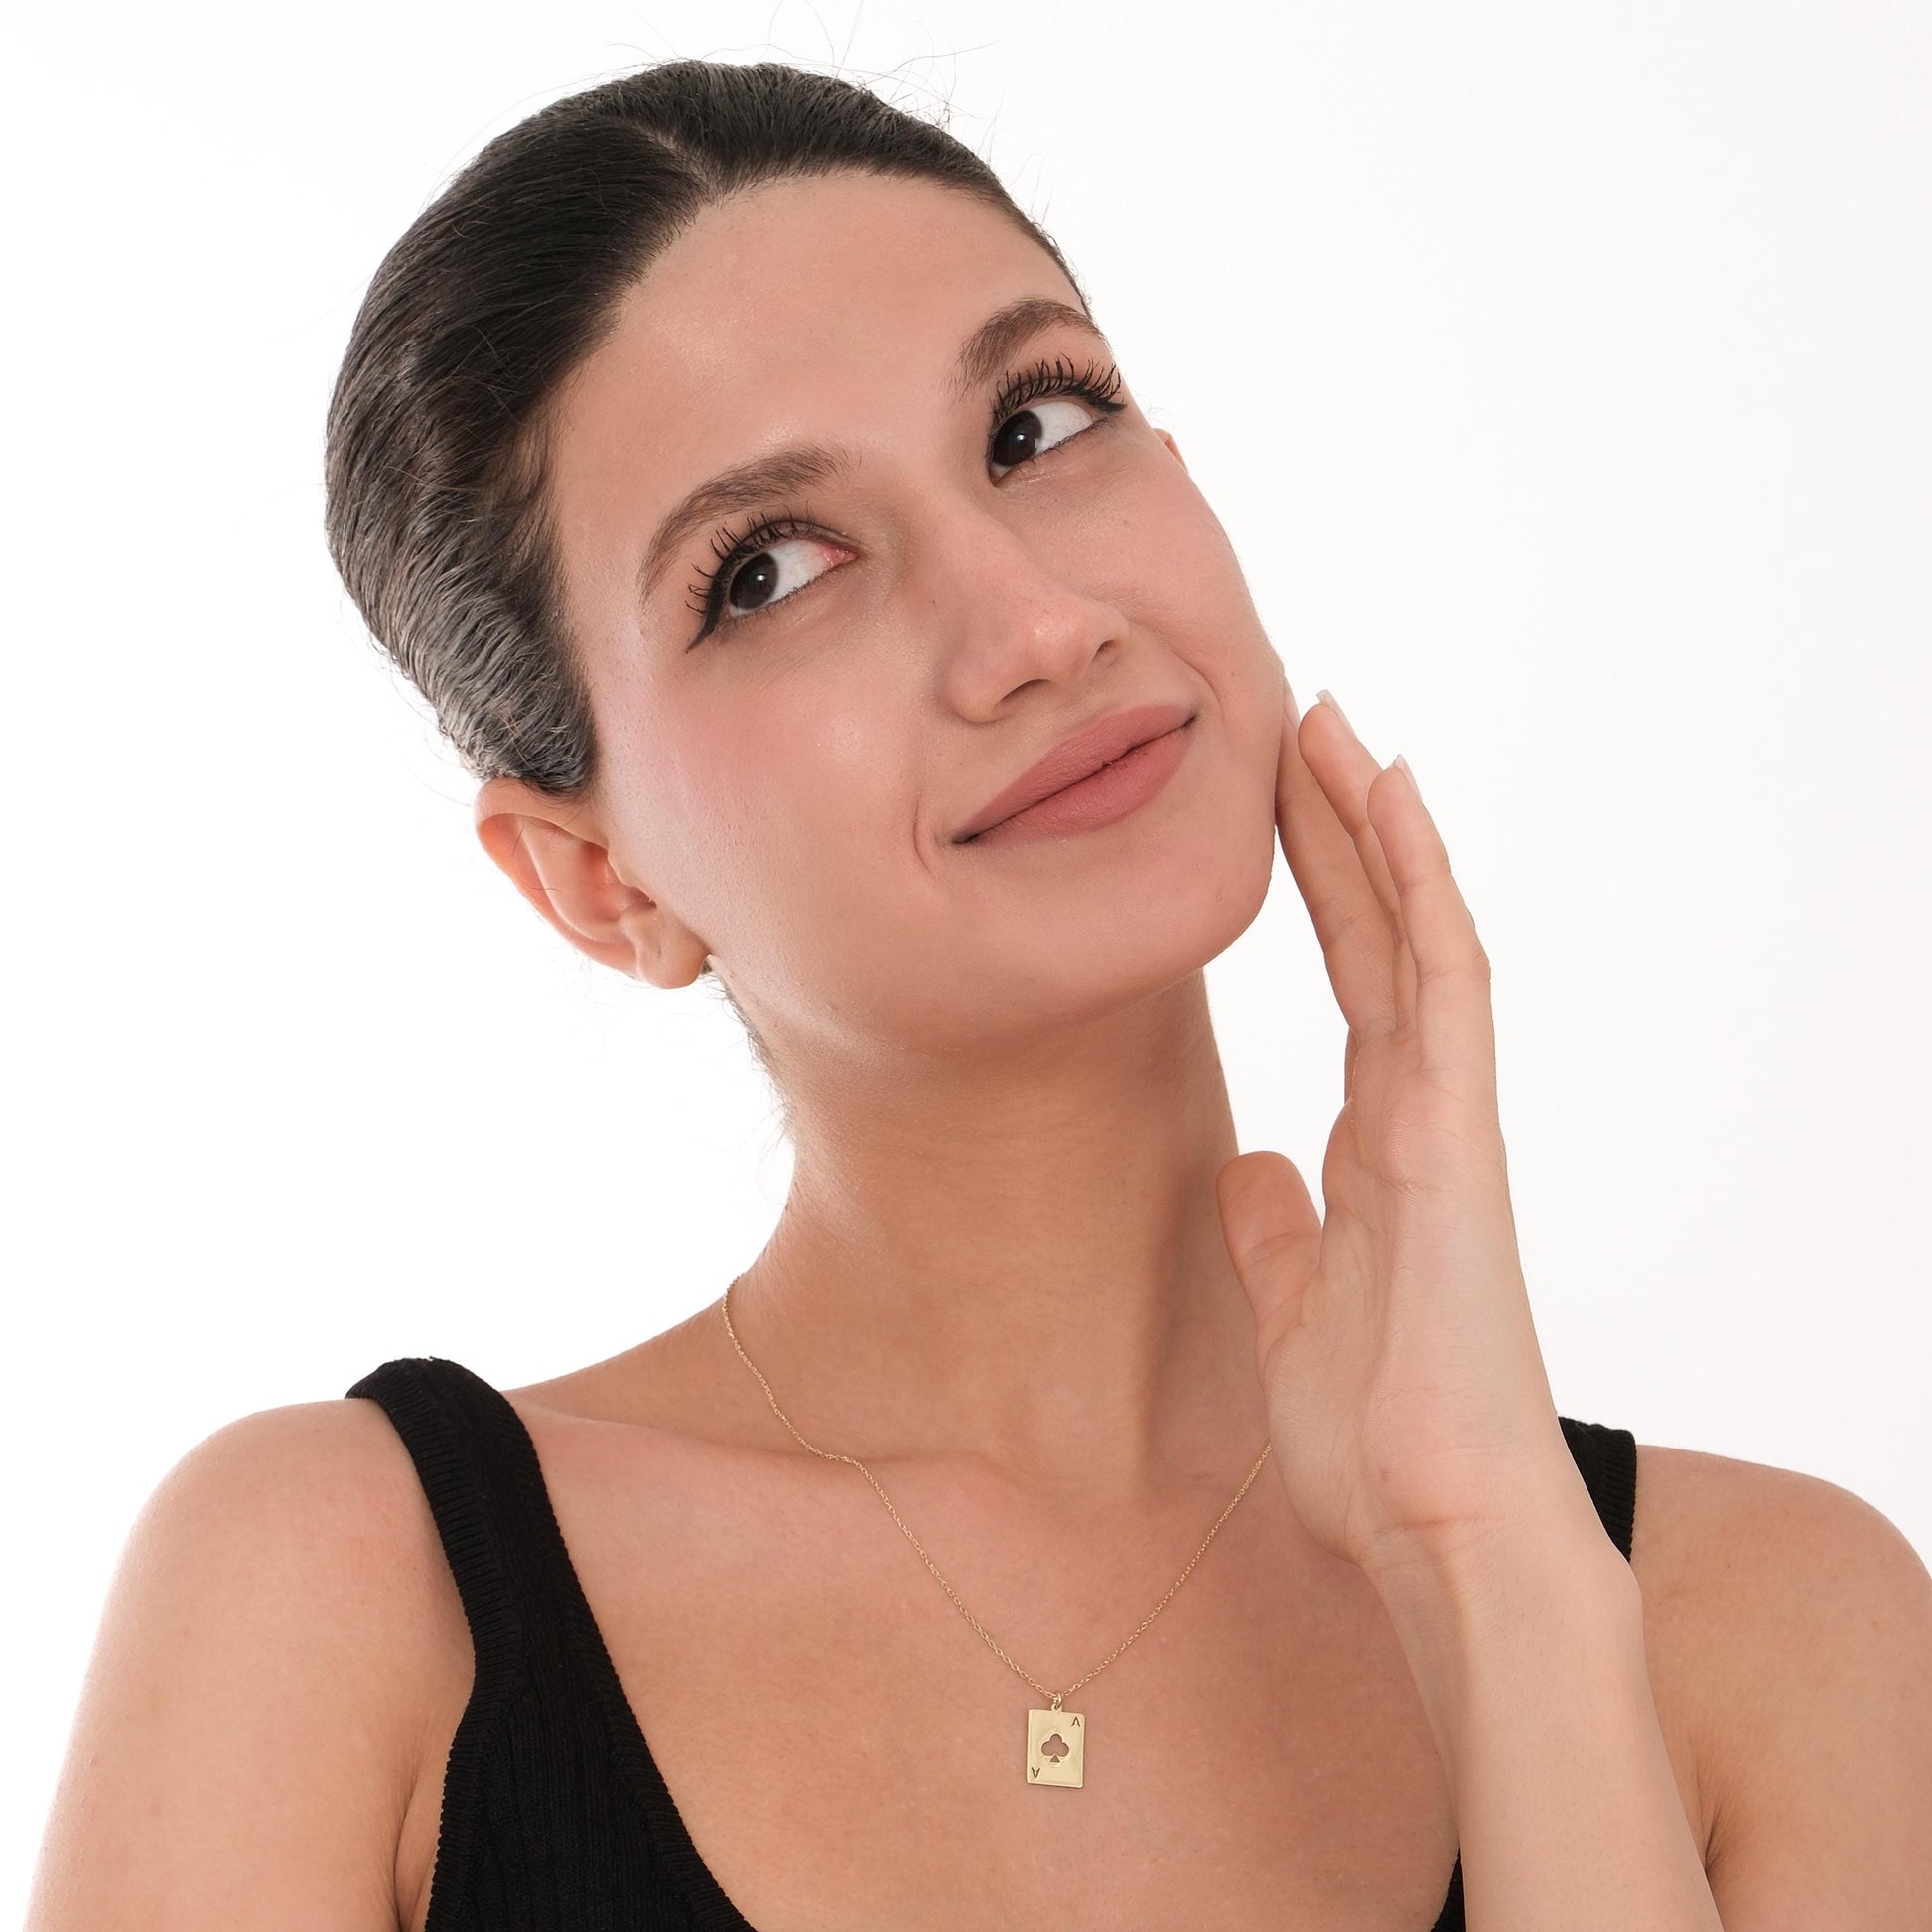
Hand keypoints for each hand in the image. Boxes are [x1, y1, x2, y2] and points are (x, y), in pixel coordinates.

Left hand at [1214, 685, 1587, 1583]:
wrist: (1435, 1528)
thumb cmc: (1374, 1438)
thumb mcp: (1289, 1313)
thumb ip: (1278, 1232)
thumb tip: (1256, 1168)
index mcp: (1377, 1148)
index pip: (1351, 982)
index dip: (1320, 889)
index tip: (1280, 805)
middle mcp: (1417, 1114)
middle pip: (1378, 937)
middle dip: (1339, 831)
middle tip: (1298, 725)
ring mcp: (1446, 1117)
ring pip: (1417, 935)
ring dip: (1378, 829)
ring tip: (1337, 729)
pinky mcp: (1459, 1137)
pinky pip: (1445, 985)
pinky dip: (1424, 890)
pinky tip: (1396, 808)